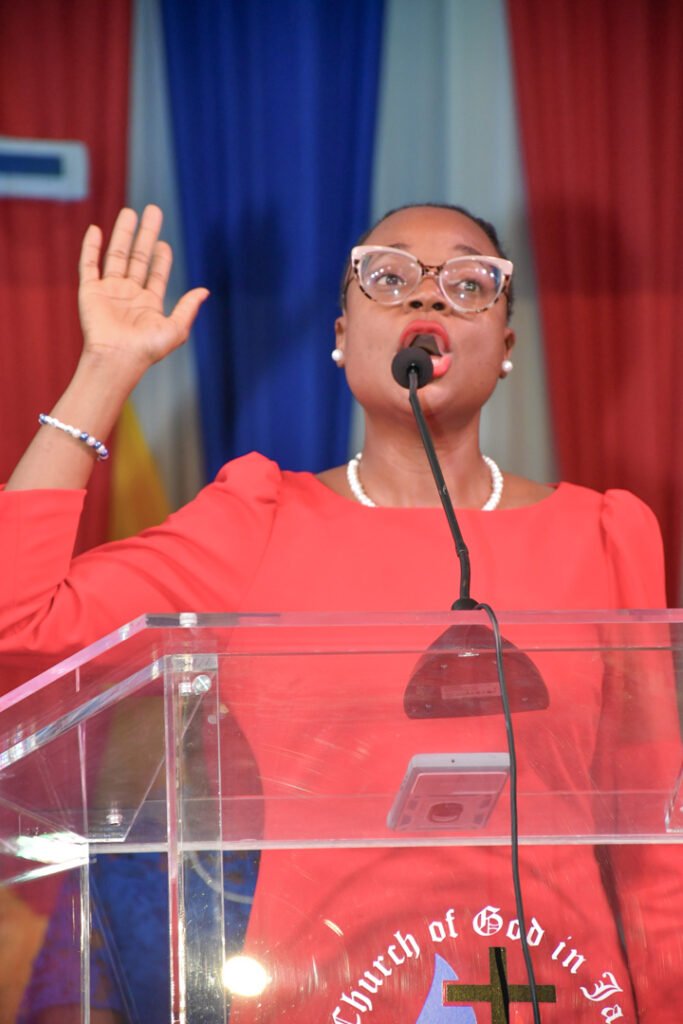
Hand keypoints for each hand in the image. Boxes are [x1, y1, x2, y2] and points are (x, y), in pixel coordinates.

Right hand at [78, 205, 207, 376]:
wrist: (117, 358)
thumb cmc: (147, 349)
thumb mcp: (176, 329)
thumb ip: (188, 308)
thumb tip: (205, 291)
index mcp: (148, 304)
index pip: (155, 274)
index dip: (161, 258)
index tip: (164, 243)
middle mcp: (128, 295)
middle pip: (137, 257)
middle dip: (145, 234)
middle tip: (153, 210)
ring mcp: (109, 292)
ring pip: (116, 255)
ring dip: (123, 234)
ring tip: (130, 212)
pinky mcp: (90, 291)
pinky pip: (89, 264)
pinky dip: (91, 246)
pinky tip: (96, 229)